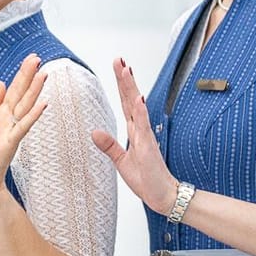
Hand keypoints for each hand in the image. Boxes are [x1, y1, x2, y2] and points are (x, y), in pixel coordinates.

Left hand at [0, 54, 49, 199]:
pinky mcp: (10, 142)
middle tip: (38, 59)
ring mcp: (12, 130)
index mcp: (1, 115)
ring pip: (24, 106)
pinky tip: (43, 104)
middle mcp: (9, 120)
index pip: (14, 91)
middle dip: (29, 76)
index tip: (31, 60)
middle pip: (21, 94)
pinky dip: (32, 115)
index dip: (21, 75)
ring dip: (34, 91)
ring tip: (43, 75)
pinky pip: (22, 126)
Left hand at [92, 59, 182, 212]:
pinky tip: (138, 98)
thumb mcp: (121, 162)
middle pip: (131, 99)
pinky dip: (141, 112)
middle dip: (124, 79)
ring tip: (126, 70)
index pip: (126, 103)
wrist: (161, 196)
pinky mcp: (149, 147)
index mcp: (134, 131)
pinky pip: (144, 126)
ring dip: (131, 88)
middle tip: (119, 59)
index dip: (122, 85)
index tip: (118, 67)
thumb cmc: (146, 180)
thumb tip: (94, 132)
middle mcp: (140, 130)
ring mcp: (145, 136)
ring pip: (137, 107)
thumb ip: (109, 146)